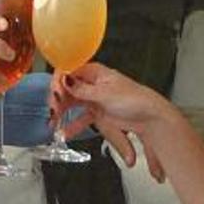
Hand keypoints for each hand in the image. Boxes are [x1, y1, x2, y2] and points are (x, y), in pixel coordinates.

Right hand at [50, 63, 173, 175]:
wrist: (150, 117)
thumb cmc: (134, 99)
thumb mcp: (104, 93)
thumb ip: (82, 89)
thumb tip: (65, 81)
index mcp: (95, 72)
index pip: (69, 71)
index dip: (59, 82)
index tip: (56, 94)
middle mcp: (92, 83)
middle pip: (67, 88)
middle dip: (57, 99)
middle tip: (53, 111)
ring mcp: (94, 98)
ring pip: (71, 103)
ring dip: (62, 112)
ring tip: (54, 123)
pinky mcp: (98, 112)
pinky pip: (80, 117)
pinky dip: (72, 125)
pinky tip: (65, 132)